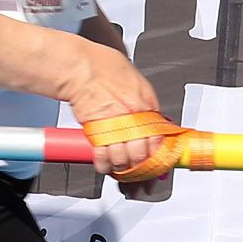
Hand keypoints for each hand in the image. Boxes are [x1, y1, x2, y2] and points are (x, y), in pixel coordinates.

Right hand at [60, 32, 173, 189]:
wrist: (83, 68)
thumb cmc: (106, 69)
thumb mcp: (138, 84)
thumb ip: (146, 104)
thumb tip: (153, 119)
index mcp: (147, 107)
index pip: (160, 141)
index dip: (159, 157)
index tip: (158, 165)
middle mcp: (134, 120)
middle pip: (143, 155)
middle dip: (141, 168)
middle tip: (139, 173)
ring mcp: (116, 127)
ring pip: (124, 160)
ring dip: (122, 168)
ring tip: (121, 169)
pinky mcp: (97, 133)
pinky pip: (103, 157)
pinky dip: (104, 166)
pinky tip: (105, 167)